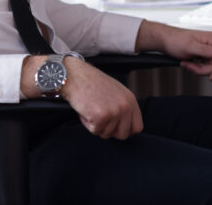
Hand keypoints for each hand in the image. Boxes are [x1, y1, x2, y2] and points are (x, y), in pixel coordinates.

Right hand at [20, 55, 142, 138]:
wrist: (75, 76)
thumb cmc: (91, 82)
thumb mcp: (115, 92)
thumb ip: (123, 107)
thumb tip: (125, 125)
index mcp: (130, 100)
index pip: (137, 127)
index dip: (124, 129)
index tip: (115, 125)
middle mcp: (125, 106)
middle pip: (123, 134)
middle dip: (110, 130)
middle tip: (100, 117)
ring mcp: (114, 112)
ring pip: (107, 134)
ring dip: (97, 125)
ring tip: (92, 109)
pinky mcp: (101, 117)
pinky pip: (95, 131)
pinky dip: (87, 124)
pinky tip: (86, 110)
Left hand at [135, 20, 211, 80]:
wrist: (165, 40)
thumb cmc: (174, 40)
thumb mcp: (189, 46)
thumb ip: (205, 50)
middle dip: (204, 69)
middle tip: (191, 66)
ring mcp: (208, 50)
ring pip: (211, 68)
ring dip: (198, 69)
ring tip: (187, 63)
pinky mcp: (203, 55)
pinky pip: (205, 67)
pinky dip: (196, 68)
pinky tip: (188, 62)